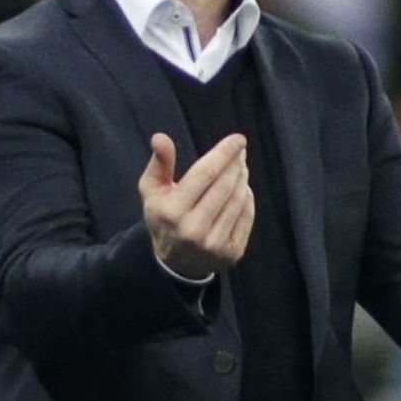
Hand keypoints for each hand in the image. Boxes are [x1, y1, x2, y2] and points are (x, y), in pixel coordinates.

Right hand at [138, 132, 254, 279]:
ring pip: (238, 200)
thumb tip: (160, 137)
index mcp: (172, 211)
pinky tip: (243, 188)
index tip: (238, 139)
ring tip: (240, 167)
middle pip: (224, 185)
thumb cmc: (164, 217)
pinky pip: (247, 216)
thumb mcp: (152, 191)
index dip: (223, 153)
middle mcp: (193, 230)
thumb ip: (159, 163)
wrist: (175, 262)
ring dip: (243, 178)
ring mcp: (214, 244)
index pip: (204, 174)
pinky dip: (248, 198)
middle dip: (235, 163)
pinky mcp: (232, 253)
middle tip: (240, 151)